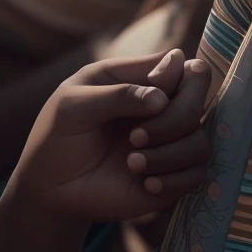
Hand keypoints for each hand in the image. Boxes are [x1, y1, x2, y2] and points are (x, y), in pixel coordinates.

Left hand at [9, 49, 209, 224]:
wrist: (51, 185)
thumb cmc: (59, 133)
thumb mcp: (75, 104)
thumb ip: (117, 95)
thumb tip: (162, 97)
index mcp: (134, 80)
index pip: (178, 66)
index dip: (180, 74)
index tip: (155, 90)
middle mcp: (157, 110)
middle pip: (196, 103)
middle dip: (176, 118)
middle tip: (135, 136)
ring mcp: (166, 143)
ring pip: (200, 142)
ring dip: (170, 153)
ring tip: (131, 162)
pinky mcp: (171, 176)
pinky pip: (198, 175)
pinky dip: (175, 179)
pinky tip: (145, 183)